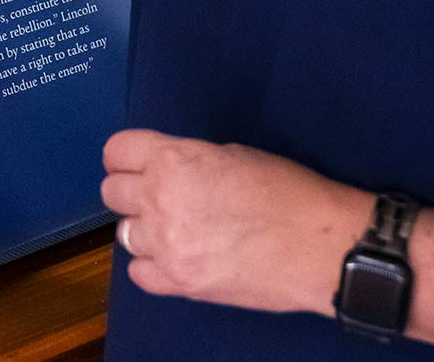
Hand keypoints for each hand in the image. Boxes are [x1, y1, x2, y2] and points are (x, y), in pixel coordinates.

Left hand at [100, 128, 367, 315]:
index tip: (133, 165)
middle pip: (112, 192)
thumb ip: (192, 161)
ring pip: (125, 233)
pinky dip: (154, 266)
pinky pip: (139, 273)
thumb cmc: (290, 194)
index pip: (117, 151)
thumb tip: (172, 171)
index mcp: (175, 160)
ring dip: (146, 230)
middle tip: (159, 199)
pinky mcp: (178, 282)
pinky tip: (180, 258)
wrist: (320, 247)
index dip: (126, 157)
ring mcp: (166, 244)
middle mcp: (160, 199)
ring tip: (177, 231)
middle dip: (132, 192)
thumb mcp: (235, 155)